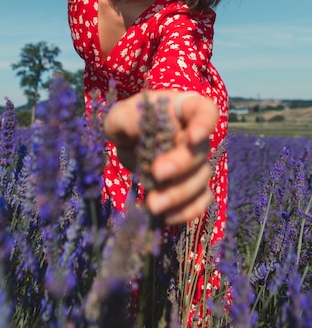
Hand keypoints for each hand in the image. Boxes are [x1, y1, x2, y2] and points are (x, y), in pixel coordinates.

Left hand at [104, 90, 217, 224]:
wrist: (129, 140)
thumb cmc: (128, 120)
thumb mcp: (121, 115)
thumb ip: (129, 119)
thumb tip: (144, 131)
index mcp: (184, 110)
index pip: (205, 112)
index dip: (203, 124)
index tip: (191, 138)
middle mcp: (196, 136)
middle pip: (201, 150)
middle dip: (181, 164)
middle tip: (157, 173)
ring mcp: (197, 162)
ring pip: (201, 179)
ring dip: (179, 193)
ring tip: (153, 204)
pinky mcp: (192, 185)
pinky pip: (200, 201)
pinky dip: (187, 211)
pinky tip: (166, 217)